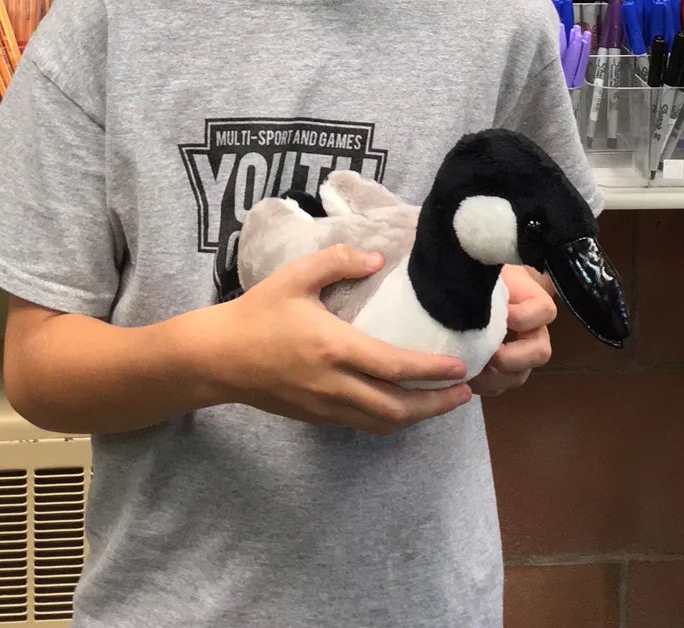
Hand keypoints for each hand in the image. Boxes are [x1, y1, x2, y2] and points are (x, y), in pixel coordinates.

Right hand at [209, 244, 472, 436]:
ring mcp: (325, 407)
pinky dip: (389, 420)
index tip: (460, 368)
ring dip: (416, 417)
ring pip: (381, 423)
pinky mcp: (316, 418)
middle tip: (465, 392)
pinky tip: (400, 406)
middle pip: (397, 408)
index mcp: (334, 348)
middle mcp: (335, 385)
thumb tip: (377, 259)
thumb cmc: (257, 313)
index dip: (431, 371)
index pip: (394, 367)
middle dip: (436, 405)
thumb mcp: (294, 276)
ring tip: (441, 403)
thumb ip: (337, 262)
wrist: (218, 358)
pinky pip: (362, 425)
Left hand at [469, 264, 556, 398]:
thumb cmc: (473, 270)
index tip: (502, 312)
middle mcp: (530, 330)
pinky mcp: (499, 371)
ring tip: (469, 368)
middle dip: (515, 358)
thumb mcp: (480, 265)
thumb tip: (468, 256)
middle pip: (540, 352)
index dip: (525, 316)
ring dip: (495, 378)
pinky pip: (498, 388)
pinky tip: (462, 374)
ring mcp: (517, 354)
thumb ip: (481, 267)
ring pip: (519, 376)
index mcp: (530, 300)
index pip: (545, 311)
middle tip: (489, 354)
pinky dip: (481, 386)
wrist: (460, 286)